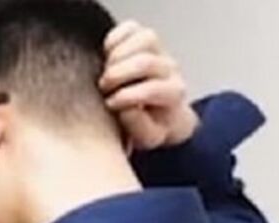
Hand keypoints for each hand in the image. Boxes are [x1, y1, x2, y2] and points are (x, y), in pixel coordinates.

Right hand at [100, 21, 199, 149]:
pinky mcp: (145, 39)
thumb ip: (139, 128)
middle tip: (104, 88)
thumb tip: (127, 109)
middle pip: (144, 62)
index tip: (110, 105)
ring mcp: (159, 50)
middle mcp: (170, 69)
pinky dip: (115, 40)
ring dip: (117, 56)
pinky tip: (107, 56)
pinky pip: (132, 28)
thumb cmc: (152, 125)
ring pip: (143, 40)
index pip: (152, 89)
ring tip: (106, 72)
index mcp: (174, 94)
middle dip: (117, 76)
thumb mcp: (148, 138)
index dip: (126, 97)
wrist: (163, 112)